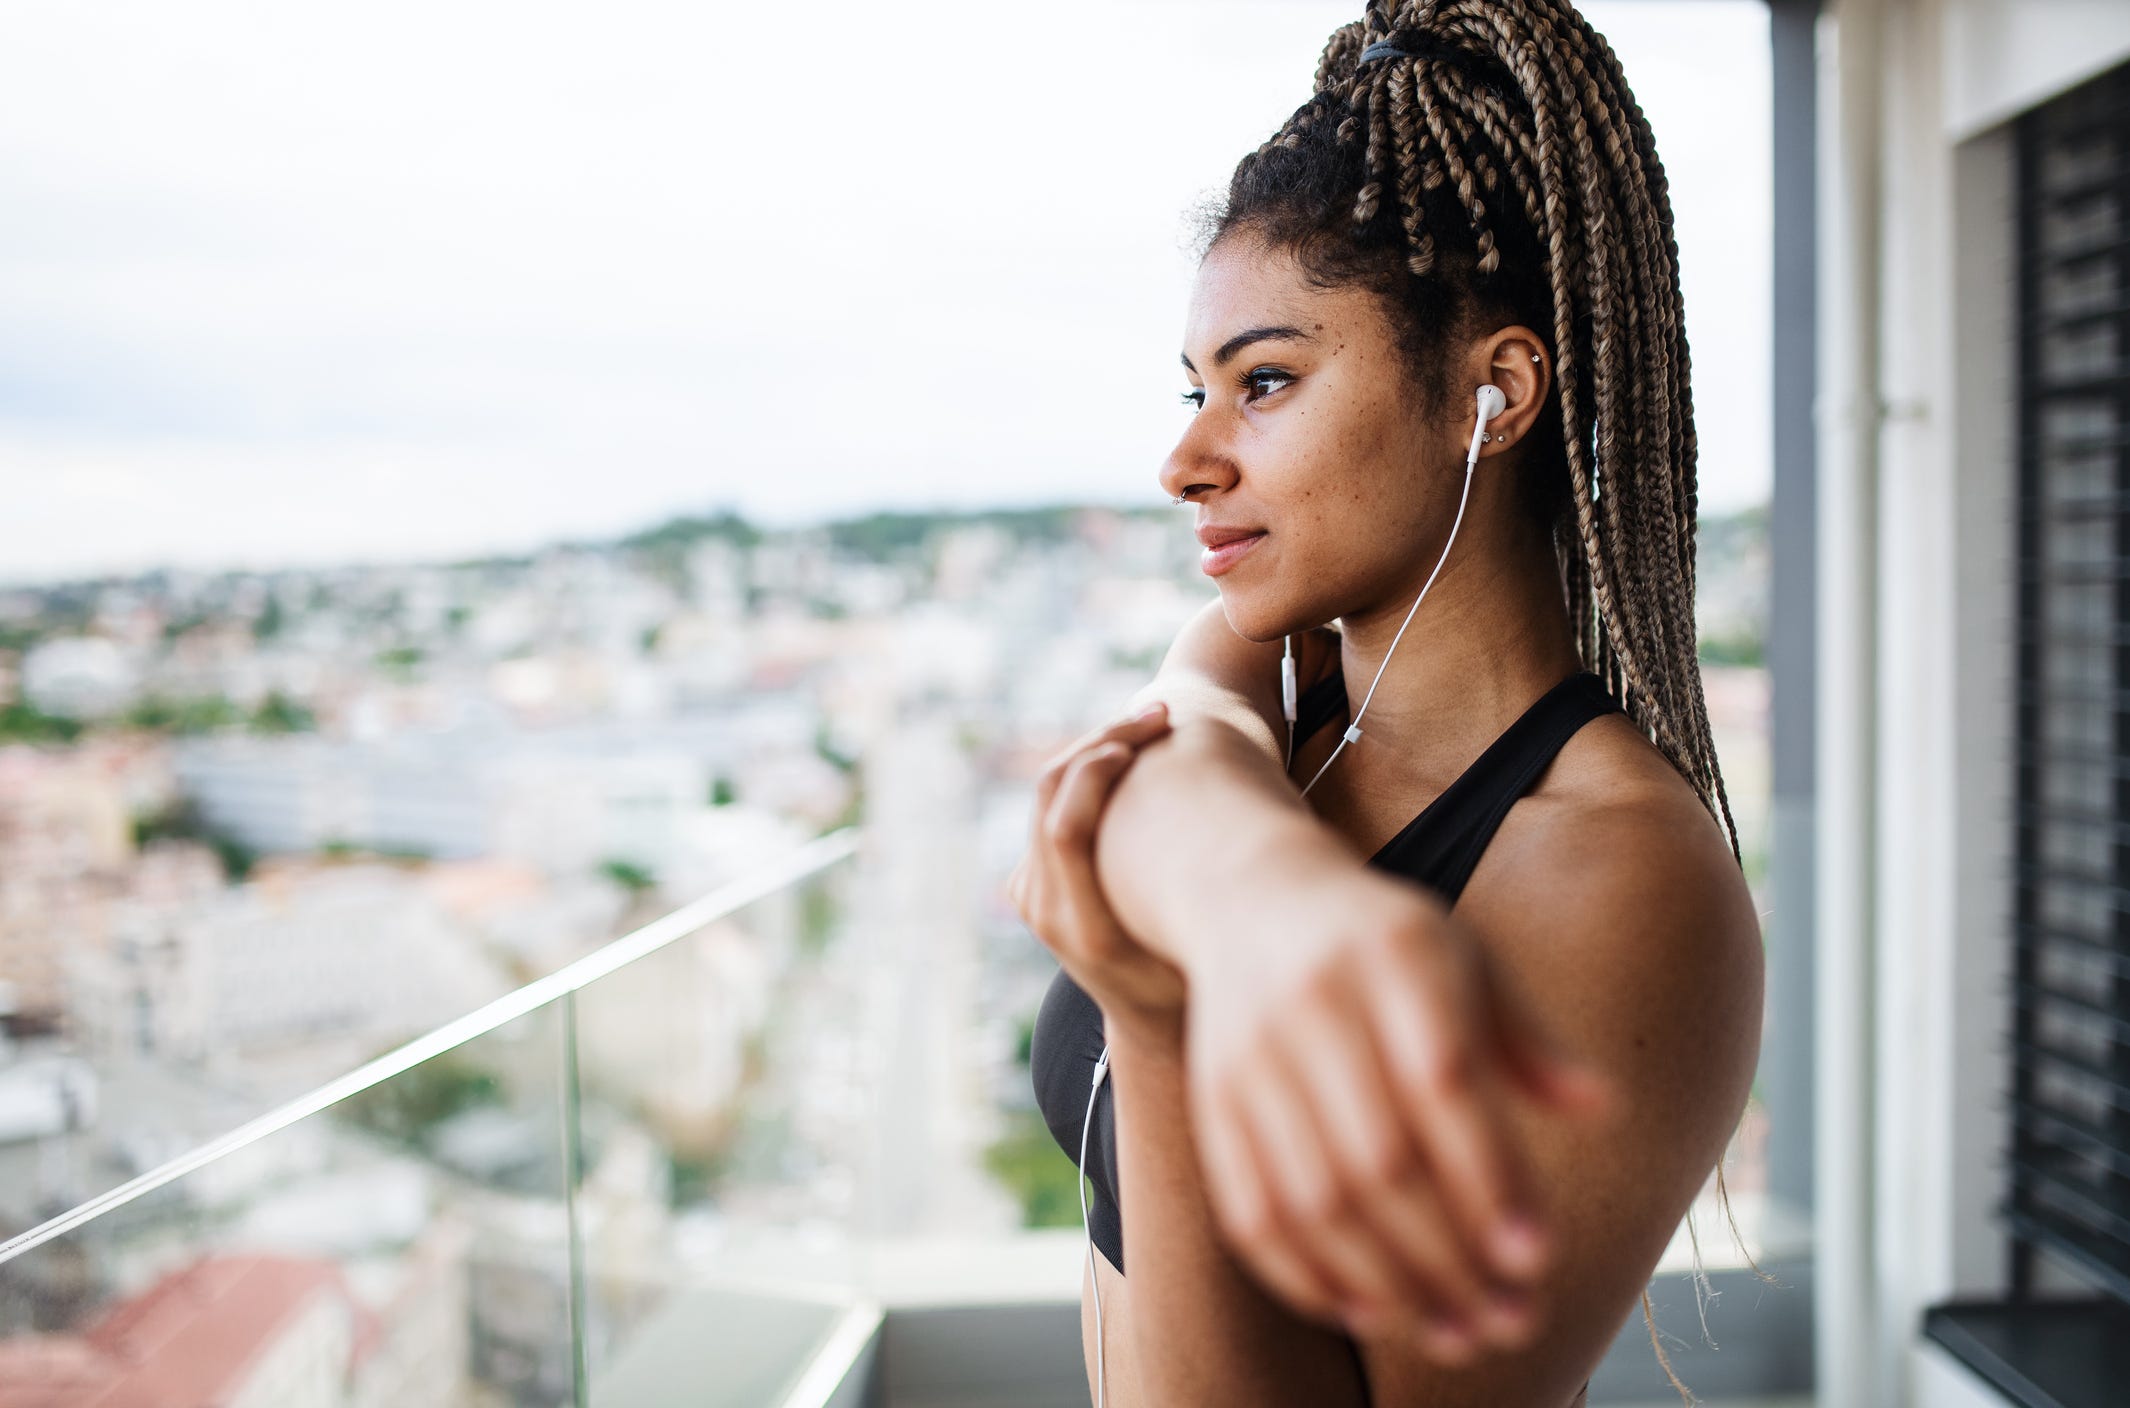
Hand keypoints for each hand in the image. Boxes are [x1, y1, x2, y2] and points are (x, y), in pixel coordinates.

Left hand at [1007, 701, 1187, 1040]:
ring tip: (1155, 721)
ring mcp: (1029, 894)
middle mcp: (1045, 910)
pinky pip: (1054, 804)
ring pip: (1049, 790)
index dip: (1101, 769)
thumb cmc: (1197, 978)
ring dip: (1100, 745)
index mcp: (1085, 929)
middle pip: (1051, 794)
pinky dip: (1092, 766)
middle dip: (1106, 740)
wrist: (1147, 1021)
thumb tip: (1256, 855)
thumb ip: (1216, 910)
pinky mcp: (1029, 881)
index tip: (1158, 735)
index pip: (1067, 830)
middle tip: (1162, 713)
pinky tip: (1140, 747)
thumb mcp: (1213, 949)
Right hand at [1182, 857, 1614, 1363]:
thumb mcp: (1464, 958)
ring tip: (1458, 1332)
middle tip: (1512, 1319)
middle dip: (1451, 1255)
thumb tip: (1602, 1109)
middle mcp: (1315, 1003)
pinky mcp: (1213, 1103)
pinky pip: (1254, 1210)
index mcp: (1395, 954)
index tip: (1539, 1256)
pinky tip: (1372, 1312)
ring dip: (1391, 1282)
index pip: (1444, 1083)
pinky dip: (1311, 1275)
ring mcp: (1252, 1058)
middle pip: (1381, 1158)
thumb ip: (1527, 1036)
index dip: (1490, 1175)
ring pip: (1317, 1199)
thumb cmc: (1384, 944)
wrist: (1247, 897)